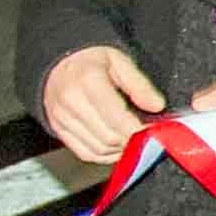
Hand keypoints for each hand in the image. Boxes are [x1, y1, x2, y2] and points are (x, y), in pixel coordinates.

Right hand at [41, 44, 163, 163]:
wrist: (60, 62)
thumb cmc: (92, 60)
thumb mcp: (120, 61)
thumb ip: (139, 84)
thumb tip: (157, 106)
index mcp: (87, 80)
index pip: (117, 117)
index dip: (139, 130)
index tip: (155, 132)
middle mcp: (70, 101)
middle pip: (108, 137)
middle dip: (132, 141)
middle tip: (147, 135)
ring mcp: (61, 118)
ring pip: (98, 148)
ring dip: (120, 149)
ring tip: (132, 137)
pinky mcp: (58, 130)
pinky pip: (85, 153)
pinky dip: (105, 155)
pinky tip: (117, 146)